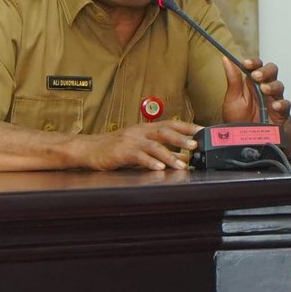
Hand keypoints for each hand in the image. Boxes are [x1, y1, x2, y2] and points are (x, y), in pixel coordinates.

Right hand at [73, 120, 200, 170]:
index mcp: (144, 128)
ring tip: (181, 163)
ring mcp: (130, 141)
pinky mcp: (121, 152)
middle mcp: (139, 132)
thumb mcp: (136, 144)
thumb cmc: (113, 148)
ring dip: (170, 155)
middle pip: (164, 132)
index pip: (170, 124)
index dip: (187, 127)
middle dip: (182, 138)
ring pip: (154, 146)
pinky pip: (138, 157)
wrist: (87, 148)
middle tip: (196, 145)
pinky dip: (149, 162)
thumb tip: (181, 156)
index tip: (203, 131)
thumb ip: (157, 148)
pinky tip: (158, 168)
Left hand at [221, 56, 290, 139]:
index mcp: (251, 84)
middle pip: (272, 71)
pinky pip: (286, 105)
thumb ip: (232, 80)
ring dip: (272, 85)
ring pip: (279, 86)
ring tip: (264, 89)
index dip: (254, 62)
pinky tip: (275, 105)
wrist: (246, 142)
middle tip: (256, 76)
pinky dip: (281, 104)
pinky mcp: (281, 113)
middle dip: (265, 71)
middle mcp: (264, 89)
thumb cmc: (240, 121)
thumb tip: (227, 59)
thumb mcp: (232, 99)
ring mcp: (273, 100)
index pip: (256, 66)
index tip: (246, 63)